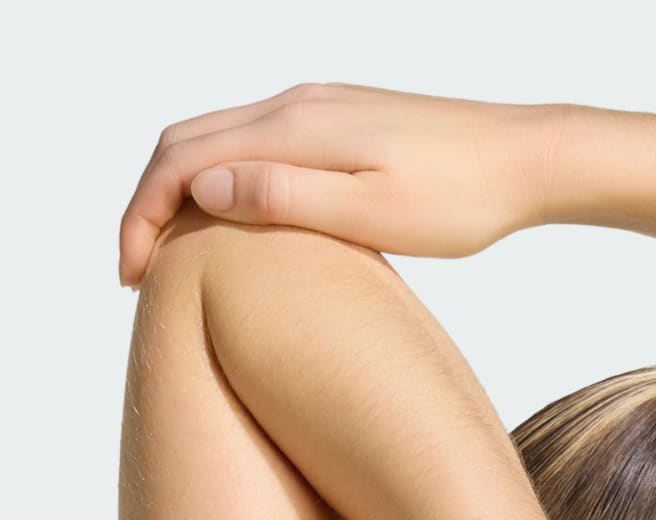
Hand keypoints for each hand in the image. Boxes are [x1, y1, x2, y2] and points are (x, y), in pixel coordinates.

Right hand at [119, 83, 566, 284]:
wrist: (526, 159)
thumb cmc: (461, 199)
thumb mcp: (373, 214)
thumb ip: (286, 199)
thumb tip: (205, 187)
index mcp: (293, 128)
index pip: (182, 161)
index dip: (141, 218)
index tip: (129, 278)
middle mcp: (294, 105)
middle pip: (185, 141)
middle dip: (146, 205)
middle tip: (135, 275)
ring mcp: (316, 108)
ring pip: (217, 138)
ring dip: (180, 192)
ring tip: (172, 257)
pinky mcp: (339, 122)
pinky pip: (254, 142)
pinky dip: (219, 181)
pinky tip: (231, 226)